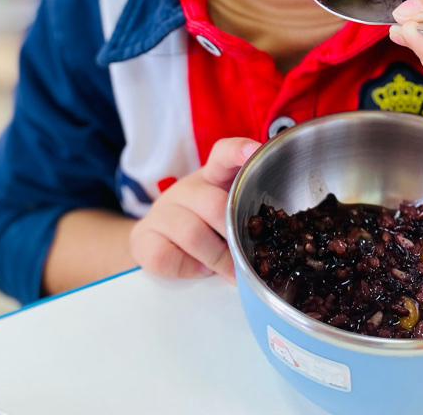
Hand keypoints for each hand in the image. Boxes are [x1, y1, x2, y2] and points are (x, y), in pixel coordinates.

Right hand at [130, 136, 260, 281]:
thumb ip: (246, 214)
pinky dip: (189, 269)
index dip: (239, 150)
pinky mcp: (143, 237)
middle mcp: (186, 189)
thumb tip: (279, 238)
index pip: (223, 154)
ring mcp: (162, 211)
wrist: (155, 240)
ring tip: (229, 272)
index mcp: (211, 177)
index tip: (255, 151)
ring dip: (217, 259)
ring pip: (193, 234)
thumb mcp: (225, 212)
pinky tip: (198, 269)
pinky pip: (167, 256)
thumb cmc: (202, 225)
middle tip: (249, 260)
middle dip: (235, 237)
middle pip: (215, 205)